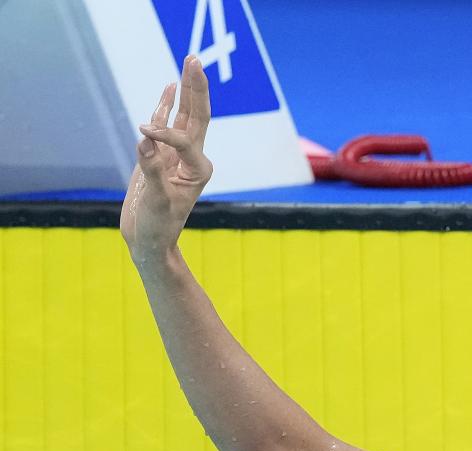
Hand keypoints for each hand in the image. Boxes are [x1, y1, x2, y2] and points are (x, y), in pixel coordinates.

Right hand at [120, 55, 212, 263]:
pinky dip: (166, 106)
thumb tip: (145, 141)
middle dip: (195, 87)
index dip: (166, 133)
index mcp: (198, 170)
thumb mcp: (157, 201)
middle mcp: (192, 159)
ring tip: (190, 64)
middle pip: (196, 115)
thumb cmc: (158, 225)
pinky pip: (166, 126)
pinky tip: (171, 88)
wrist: (150, 240)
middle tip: (195, 58)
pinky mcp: (161, 156)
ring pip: (184, 116)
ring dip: (185, 90)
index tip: (142, 134)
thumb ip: (152, 171)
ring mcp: (177, 156)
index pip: (185, 139)